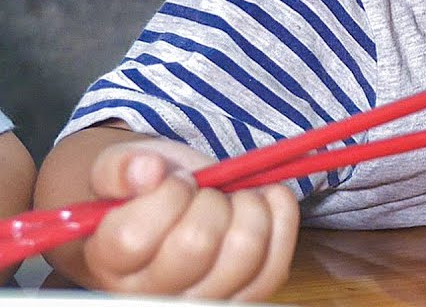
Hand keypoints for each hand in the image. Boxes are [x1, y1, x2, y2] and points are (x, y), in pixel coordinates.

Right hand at [81, 138, 298, 299]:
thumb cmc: (143, 191)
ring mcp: (202, 300)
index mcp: (110, 263)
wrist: (172, 212)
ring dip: (249, 207)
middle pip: (195, 245)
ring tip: (234, 196)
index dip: (166, 196)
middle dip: (209, 200)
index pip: (134, 237)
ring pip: (243, 253)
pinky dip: (280, 219)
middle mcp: (152, 294)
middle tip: (206, 190)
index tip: (176, 180)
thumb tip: (148, 171)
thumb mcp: (119, 168)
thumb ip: (121, 168)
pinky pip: (275, 264)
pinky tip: (264, 199)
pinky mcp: (245, 296)